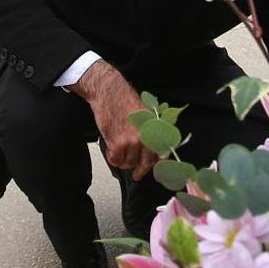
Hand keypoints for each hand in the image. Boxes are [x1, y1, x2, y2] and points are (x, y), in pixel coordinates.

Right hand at [70, 60, 158, 179]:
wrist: (109, 92)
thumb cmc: (126, 100)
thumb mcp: (147, 114)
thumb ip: (152, 131)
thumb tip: (157, 148)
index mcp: (154, 130)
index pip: (159, 155)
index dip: (154, 165)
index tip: (151, 169)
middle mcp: (145, 137)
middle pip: (144, 163)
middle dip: (139, 170)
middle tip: (136, 174)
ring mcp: (131, 141)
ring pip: (129, 163)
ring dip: (124, 161)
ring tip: (120, 153)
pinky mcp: (117, 144)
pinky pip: (116, 160)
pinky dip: (113, 158)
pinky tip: (112, 151)